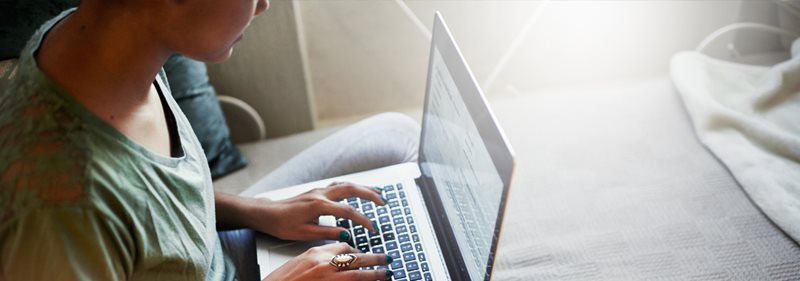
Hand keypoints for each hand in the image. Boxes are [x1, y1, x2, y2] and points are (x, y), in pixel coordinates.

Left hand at [247, 182, 385, 240]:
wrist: (268, 214)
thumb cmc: (283, 224)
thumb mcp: (305, 234)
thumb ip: (328, 233)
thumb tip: (347, 235)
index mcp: (319, 205)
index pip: (348, 212)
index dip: (363, 220)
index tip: (372, 228)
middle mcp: (321, 194)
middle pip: (352, 189)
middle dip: (370, 194)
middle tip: (384, 201)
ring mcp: (319, 191)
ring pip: (346, 184)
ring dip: (363, 188)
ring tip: (378, 193)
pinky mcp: (317, 192)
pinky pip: (339, 185)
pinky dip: (352, 187)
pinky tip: (358, 190)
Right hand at [263, 243, 392, 280]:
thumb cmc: (284, 279)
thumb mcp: (303, 260)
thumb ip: (322, 255)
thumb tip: (343, 253)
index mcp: (317, 253)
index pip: (344, 247)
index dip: (358, 252)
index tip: (365, 255)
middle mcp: (324, 265)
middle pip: (357, 259)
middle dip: (375, 259)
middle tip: (387, 259)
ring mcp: (328, 279)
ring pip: (358, 275)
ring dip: (375, 274)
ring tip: (386, 273)